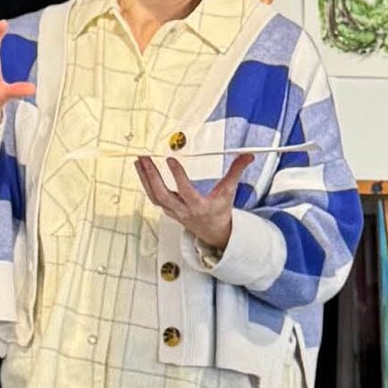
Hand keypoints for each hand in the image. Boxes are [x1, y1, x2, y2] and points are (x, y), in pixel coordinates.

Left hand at [136, 151, 252, 260]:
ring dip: (145, 179)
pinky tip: (142, 170)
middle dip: (152, 176)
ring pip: (154, 196)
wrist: (214, 232)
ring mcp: (174, 212)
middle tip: (145, 158)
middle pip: (163, 194)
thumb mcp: (229, 191)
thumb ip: (236, 172)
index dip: (178, 176)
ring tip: (139, 161)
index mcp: (199, 206)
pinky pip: (154, 198)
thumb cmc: (220, 211)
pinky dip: (146, 184)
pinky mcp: (168, 211)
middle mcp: (184, 211)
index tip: (170, 160)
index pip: (186, 191)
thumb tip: (248, 155)